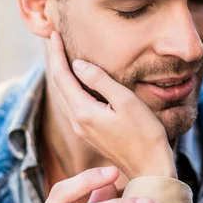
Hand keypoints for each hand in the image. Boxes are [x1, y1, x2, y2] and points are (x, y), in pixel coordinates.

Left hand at [47, 31, 176, 178]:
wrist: (150, 168)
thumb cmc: (145, 134)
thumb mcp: (126, 101)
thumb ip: (100, 81)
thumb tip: (78, 64)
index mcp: (84, 112)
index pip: (62, 76)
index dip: (56, 54)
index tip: (53, 34)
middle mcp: (77, 122)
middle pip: (58, 85)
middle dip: (55, 61)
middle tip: (52, 39)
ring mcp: (82, 130)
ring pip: (63, 96)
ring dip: (60, 74)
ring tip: (60, 55)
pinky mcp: (90, 134)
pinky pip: (72, 104)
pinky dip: (69, 87)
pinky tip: (75, 80)